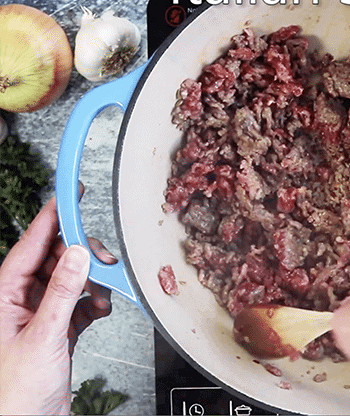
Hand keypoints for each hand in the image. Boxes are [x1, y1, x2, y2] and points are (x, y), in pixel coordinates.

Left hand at [0, 196, 115, 415]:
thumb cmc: (14, 393)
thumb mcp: (42, 336)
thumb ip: (62, 291)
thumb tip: (78, 253)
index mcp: (3, 295)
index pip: (30, 244)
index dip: (51, 216)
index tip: (70, 194)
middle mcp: (20, 300)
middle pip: (56, 258)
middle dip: (82, 256)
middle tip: (102, 260)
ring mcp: (41, 312)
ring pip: (72, 278)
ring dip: (92, 282)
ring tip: (102, 293)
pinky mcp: (59, 326)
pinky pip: (81, 300)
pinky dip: (95, 302)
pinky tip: (100, 309)